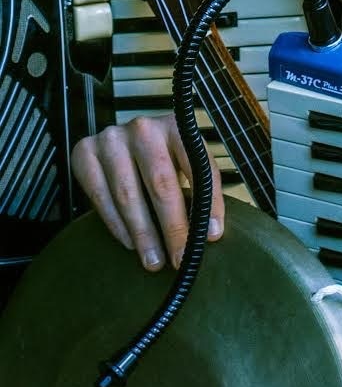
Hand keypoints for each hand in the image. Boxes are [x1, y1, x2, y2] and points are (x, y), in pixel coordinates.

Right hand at [70, 113, 223, 271]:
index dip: (208, 201)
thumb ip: (197, 185)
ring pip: (128, 194)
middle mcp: (143, 129)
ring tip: (154, 260)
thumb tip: (209, 232)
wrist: (119, 140)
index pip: (198, 166)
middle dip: (173, 226)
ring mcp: (111, 139)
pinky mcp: (85, 153)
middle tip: (181, 258)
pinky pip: (100, 196)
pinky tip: (130, 243)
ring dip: (143, 233)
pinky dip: (117, 225)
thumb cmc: (159, 156)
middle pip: (161, 183)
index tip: (212, 236)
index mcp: (176, 126)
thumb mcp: (183, 160)